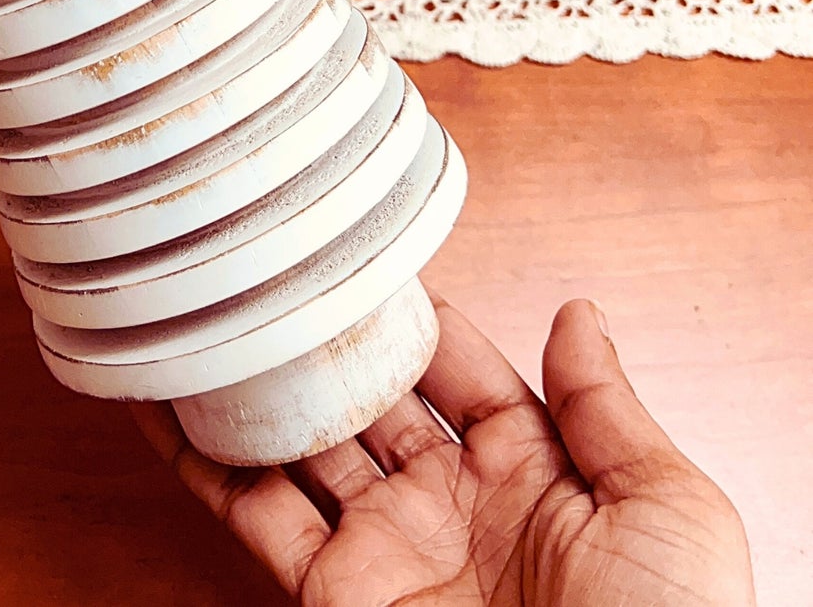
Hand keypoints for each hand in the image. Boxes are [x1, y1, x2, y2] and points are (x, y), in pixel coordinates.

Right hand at [134, 296, 755, 605]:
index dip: (412, 314)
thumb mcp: (665, 510)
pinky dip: (201, 462)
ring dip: (250, 388)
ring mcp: (384, 547)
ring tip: (206, 321)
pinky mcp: (332, 594)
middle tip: (270, 273)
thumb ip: (607, 411)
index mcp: (529, 473)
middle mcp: (446, 503)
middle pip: (367, 398)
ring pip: (298, 445)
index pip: (457, 367)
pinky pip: (253, 514)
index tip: (362, 259)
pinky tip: (167, 407)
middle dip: (322, 340)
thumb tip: (577, 312)